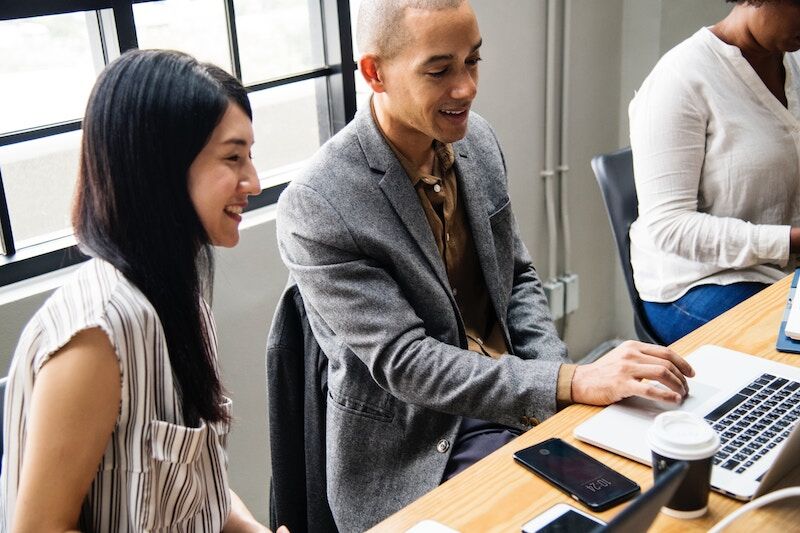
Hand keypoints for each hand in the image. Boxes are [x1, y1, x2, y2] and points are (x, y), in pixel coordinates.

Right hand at [571, 340, 694, 404]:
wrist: (580, 382)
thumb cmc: (602, 373)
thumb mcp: (622, 358)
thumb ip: (641, 359)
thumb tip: (666, 369)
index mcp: (632, 346)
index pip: (665, 352)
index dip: (682, 363)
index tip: (690, 372)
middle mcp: (630, 354)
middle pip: (666, 363)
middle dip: (681, 377)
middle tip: (686, 388)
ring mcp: (626, 368)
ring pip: (662, 373)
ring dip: (677, 385)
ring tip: (681, 394)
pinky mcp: (622, 384)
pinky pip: (650, 389)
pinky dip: (666, 395)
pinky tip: (672, 399)